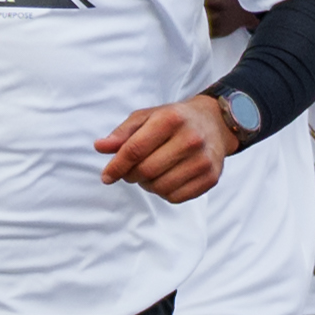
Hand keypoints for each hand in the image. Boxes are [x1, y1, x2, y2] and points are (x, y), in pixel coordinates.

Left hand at [95, 95, 231, 203]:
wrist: (215, 123)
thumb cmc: (174, 120)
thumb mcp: (147, 117)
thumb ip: (122, 133)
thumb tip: (99, 147)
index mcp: (171, 119)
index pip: (134, 149)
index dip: (116, 166)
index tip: (106, 176)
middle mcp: (190, 138)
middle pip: (146, 171)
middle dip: (131, 175)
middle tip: (131, 171)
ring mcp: (203, 159)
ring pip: (160, 187)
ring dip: (147, 185)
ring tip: (150, 173)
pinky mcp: (211, 177)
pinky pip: (175, 197)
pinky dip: (164, 192)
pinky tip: (166, 179)